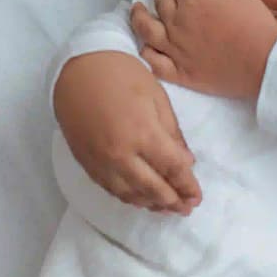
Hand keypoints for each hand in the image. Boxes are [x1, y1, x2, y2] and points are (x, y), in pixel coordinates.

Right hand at [52, 51, 201, 213]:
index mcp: (143, 133)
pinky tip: (141, 198)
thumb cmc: (123, 74)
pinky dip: (129, 197)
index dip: (187, 185)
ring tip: (167, 208)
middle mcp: (121, 153)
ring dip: (151, 204)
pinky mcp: (87, 163)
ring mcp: (101, 161)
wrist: (78, 68)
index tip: (197, 196)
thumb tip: (187, 162)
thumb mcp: (157, 97)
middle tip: (187, 208)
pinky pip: (110, 188)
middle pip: (152, 188)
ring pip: (130, 194)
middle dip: (173, 201)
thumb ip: (173, 133)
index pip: (172, 169)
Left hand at [131, 0, 276, 99]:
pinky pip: (154, 63)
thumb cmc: (255, 23)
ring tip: (137, 9)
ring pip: (147, 30)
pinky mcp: (180, 73)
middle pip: (161, 2)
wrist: (264, 63)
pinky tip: (146, 45)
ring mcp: (175, 50)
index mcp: (192, 1)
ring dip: (139, 16)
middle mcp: (177, 24)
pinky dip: (146, 52)